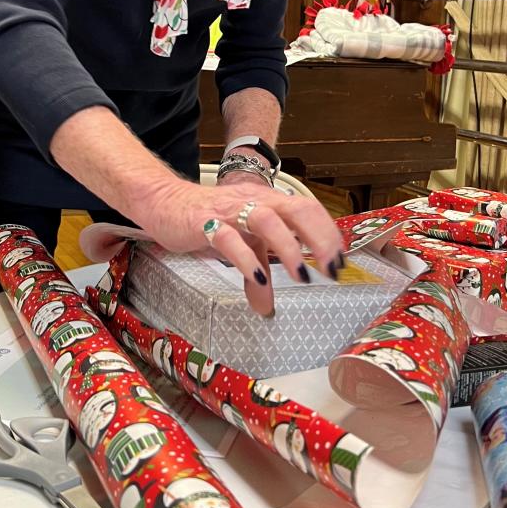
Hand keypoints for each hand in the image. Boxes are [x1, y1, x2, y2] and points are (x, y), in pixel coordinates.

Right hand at [132, 175, 344, 316]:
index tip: (341, 263)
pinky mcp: (205, 223)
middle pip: (297, 210)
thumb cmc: (209, 219)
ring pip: (266, 220)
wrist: (165, 202)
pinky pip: (228, 239)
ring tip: (302, 276)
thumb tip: (267, 306)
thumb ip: (257, 271)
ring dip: (288, 248)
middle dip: (320, 238)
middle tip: (333, 270)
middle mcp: (254, 201)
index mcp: (268, 202)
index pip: (309, 209)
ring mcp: (230, 212)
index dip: (329, 234)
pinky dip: (245, 259)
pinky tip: (257, 279)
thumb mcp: (240, 246)